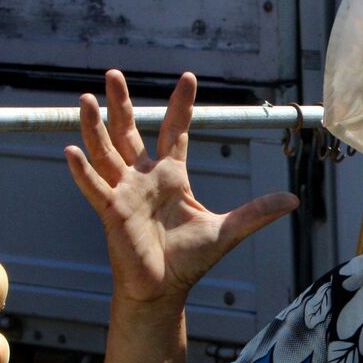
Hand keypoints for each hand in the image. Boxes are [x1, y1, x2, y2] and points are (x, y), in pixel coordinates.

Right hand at [64, 70, 297, 305]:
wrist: (164, 290)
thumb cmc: (188, 261)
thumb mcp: (228, 230)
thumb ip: (257, 212)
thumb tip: (293, 200)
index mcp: (171, 176)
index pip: (175, 131)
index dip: (181, 105)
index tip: (188, 77)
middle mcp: (144, 178)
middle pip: (129, 132)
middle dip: (121, 103)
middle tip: (113, 73)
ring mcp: (125, 193)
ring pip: (106, 152)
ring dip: (95, 126)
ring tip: (86, 98)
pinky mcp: (112, 212)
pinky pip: (94, 187)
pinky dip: (82, 171)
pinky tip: (69, 150)